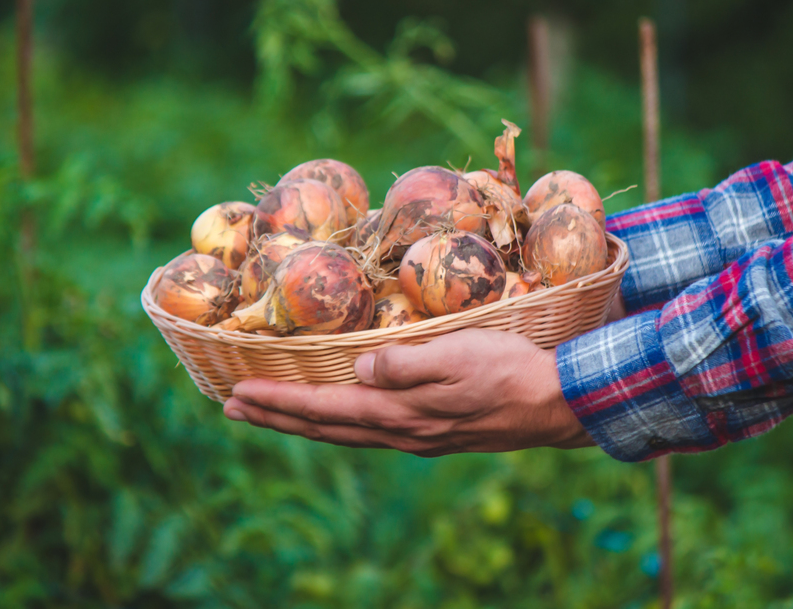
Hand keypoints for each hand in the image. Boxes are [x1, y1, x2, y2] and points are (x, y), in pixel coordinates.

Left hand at [223, 329, 593, 456]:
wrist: (558, 404)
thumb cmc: (510, 369)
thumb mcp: (459, 355)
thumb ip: (407, 363)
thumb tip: (362, 368)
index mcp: (400, 410)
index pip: (324, 407)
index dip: (279, 400)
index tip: (238, 391)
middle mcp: (401, 430)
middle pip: (324, 427)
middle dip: (276, 416)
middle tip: (234, 406)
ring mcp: (417, 436)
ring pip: (344, 433)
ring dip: (301, 424)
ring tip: (269, 414)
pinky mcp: (433, 432)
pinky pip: (368, 431)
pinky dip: (336, 425)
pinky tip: (338, 419)